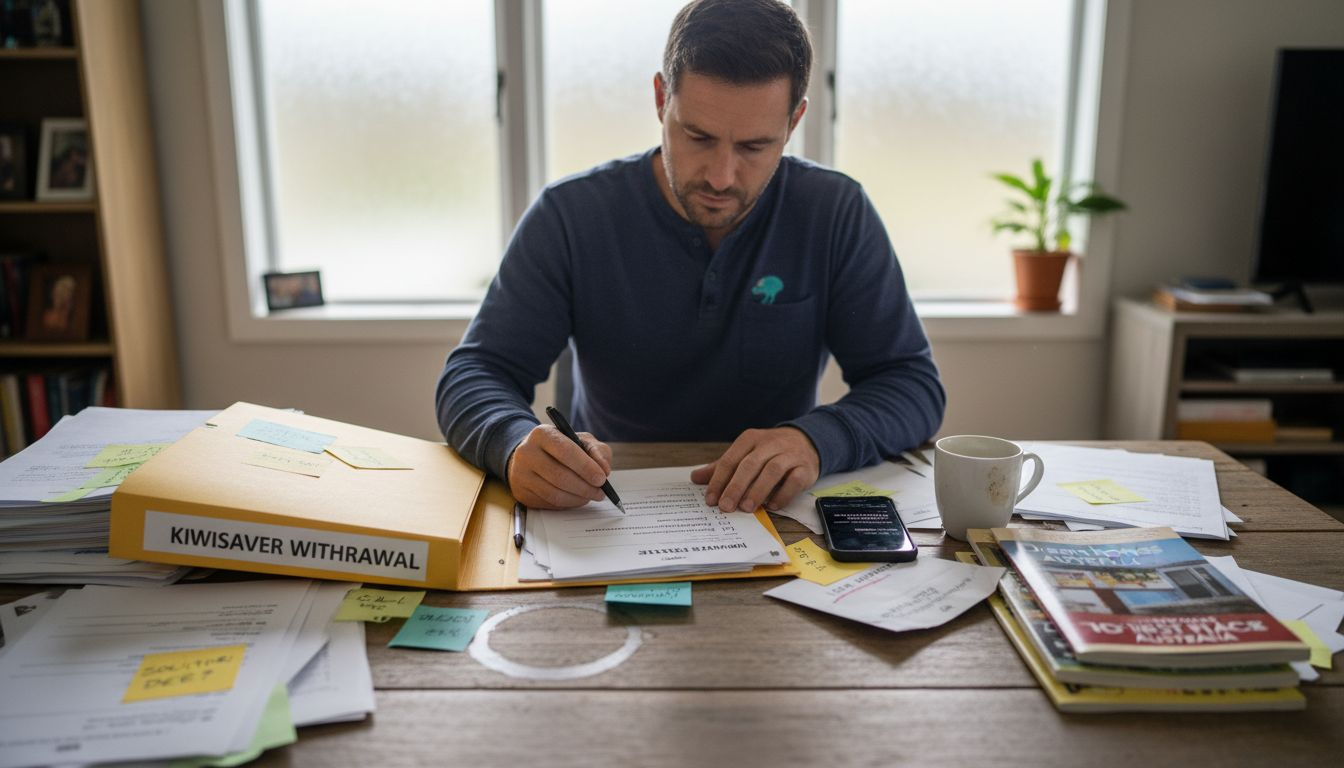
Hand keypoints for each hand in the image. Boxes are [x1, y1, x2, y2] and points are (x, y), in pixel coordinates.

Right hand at [507, 425, 612, 508]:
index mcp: (542, 434)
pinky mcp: (521, 493)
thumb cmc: (562, 448)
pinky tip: (576, 498)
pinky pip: (548, 503)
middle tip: (600, 492)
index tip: (602, 478)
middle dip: (585, 487)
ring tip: (591, 495)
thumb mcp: (581, 441)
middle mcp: (527, 452)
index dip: (586, 467)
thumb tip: (604, 470)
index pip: (565, 451)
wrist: (533, 456)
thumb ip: (597, 451)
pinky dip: (567, 504)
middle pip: (559, 476)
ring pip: (554, 493)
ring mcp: (521, 474)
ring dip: (578, 498)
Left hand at [690, 427, 819, 512]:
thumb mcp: (745, 453)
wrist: (807, 441)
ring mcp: (789, 455)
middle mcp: (770, 444)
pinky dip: (783, 494)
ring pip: (772, 471)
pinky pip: (794, 481)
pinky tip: (772, 505)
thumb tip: (695, 477)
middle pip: (749, 465)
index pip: (730, 460)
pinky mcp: (805, 468)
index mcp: (750, 439)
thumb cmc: (770, 451)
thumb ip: (722, 467)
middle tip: (726, 507)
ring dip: (757, 490)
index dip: (719, 480)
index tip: (711, 500)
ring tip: (746, 508)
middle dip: (736, 487)